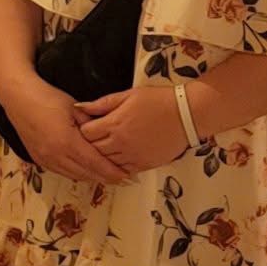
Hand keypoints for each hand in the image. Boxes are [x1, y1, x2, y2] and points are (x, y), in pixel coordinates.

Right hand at [0, 73, 133, 184]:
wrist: (19, 99)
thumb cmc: (48, 98)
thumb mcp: (75, 108)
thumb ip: (92, 125)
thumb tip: (107, 136)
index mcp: (67, 142)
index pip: (95, 163)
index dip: (111, 171)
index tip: (125, 175)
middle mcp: (56, 155)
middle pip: (86, 173)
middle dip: (104, 177)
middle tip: (120, 177)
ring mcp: (46, 159)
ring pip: (74, 175)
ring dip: (91, 177)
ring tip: (106, 176)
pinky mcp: (39, 160)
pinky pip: (62, 172)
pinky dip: (76, 173)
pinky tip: (85, 170)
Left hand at [73, 86, 194, 175]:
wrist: (186, 115)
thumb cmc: (158, 101)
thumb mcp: (129, 95)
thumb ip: (103, 103)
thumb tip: (80, 107)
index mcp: (114, 124)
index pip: (86, 133)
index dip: (84, 129)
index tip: (88, 125)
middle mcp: (120, 143)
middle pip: (93, 150)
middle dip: (90, 144)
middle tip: (94, 137)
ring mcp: (131, 156)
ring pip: (106, 162)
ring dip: (103, 156)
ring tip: (107, 147)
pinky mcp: (143, 165)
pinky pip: (122, 170)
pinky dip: (117, 165)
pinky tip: (119, 156)